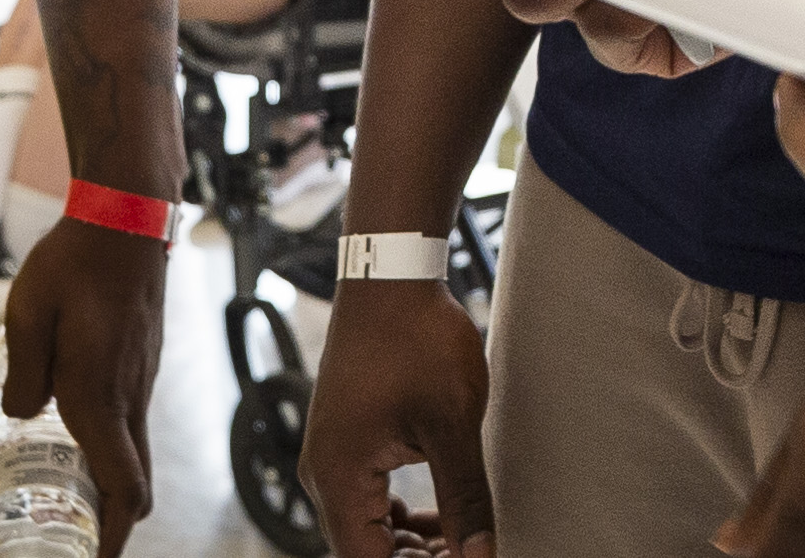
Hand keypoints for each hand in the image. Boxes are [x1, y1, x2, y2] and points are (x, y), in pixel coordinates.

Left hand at [2, 214, 166, 547]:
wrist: (126, 216)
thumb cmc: (75, 261)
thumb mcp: (28, 314)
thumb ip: (22, 374)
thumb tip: (25, 414)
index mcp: (99, 395)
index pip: (125, 487)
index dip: (112, 536)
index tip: (92, 557)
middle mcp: (128, 396)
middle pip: (136, 483)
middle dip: (110, 522)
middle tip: (73, 536)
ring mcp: (142, 380)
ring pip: (134, 451)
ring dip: (109, 483)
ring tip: (65, 492)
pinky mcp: (142, 363)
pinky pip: (131, 421)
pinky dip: (111, 446)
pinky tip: (74, 430)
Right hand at [301, 275, 495, 557]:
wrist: (392, 275)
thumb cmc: (416, 338)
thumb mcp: (452, 424)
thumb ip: (465, 498)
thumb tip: (480, 555)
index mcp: (339, 478)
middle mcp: (324, 473)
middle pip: (364, 551)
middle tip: (468, 553)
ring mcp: (332, 455)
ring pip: (365, 529)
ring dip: (411, 546)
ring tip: (460, 542)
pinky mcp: (346, 438)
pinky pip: (365, 500)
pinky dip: (399, 519)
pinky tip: (439, 518)